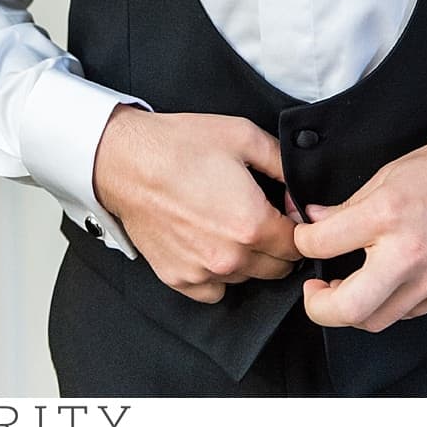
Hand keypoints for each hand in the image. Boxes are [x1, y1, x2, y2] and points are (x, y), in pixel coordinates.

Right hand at [90, 107, 302, 302]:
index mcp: (253, 224)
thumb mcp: (242, 136)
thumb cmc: (177, 146)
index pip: (299, 245)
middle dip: (274, 244)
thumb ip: (283, 164)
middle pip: (278, 268)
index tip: (282, 212)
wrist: (124, 160)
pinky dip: (215, 273)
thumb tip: (302, 189)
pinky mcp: (179, 278)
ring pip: (246, 278)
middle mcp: (231, 257)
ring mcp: (203, 272)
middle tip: (253, 215)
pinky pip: (214, 290)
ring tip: (223, 224)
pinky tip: (205, 243)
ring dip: (245, 258)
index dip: (295, 225)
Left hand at [292, 114, 426, 331]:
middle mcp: (407, 254)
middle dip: (318, 307)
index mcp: (386, 215)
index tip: (305, 238)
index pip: (321, 244)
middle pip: (348, 307)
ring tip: (345, 289)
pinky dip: (386, 304)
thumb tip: (314, 221)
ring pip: (377, 320)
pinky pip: (407, 313)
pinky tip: (382, 284)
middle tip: (313, 292)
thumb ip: (347, 205)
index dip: (302, 241)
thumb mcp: (387, 173)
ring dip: (353, 309)